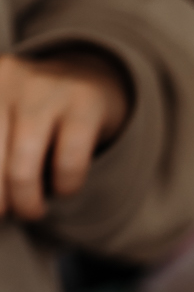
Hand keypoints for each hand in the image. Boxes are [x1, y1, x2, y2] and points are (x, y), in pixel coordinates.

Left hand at [0, 48, 129, 220]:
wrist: (87, 78)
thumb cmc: (31, 115)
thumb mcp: (1, 123)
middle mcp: (4, 78)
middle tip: (5, 214)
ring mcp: (45, 88)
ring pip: (22, 167)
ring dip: (26, 202)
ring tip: (32, 211)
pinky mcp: (83, 102)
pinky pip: (67, 163)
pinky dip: (65, 187)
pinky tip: (64, 188)